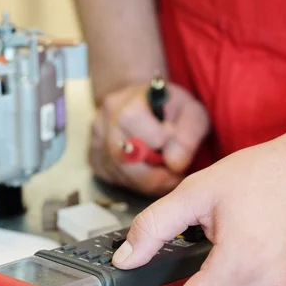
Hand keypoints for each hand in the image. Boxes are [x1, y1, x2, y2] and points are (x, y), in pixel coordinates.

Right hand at [89, 82, 209, 195]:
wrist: (141, 103)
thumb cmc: (170, 109)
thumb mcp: (191, 112)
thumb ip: (188, 136)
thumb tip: (174, 164)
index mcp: (128, 102)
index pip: (135, 126)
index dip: (160, 142)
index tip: (177, 147)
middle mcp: (104, 120)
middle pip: (123, 159)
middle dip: (154, 174)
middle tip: (173, 174)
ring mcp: (95, 141)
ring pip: (119, 174)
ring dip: (146, 181)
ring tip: (163, 171)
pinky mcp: (94, 159)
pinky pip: (113, 179)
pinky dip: (134, 182)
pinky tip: (146, 172)